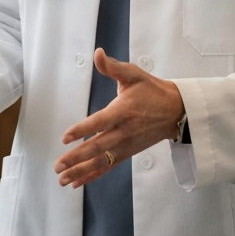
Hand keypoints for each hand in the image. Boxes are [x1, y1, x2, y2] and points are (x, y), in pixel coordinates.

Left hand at [54, 48, 184, 188]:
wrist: (176, 111)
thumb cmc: (151, 90)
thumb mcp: (134, 74)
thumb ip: (113, 67)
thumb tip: (97, 53)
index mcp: (123, 111)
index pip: (100, 122)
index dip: (83, 129)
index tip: (65, 137)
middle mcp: (123, 131)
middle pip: (98, 147)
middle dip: (77, 157)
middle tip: (58, 165)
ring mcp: (125, 145)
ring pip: (101, 161)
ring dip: (81, 171)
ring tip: (62, 179)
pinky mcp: (127, 153)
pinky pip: (108, 166)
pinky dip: (92, 175)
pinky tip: (76, 182)